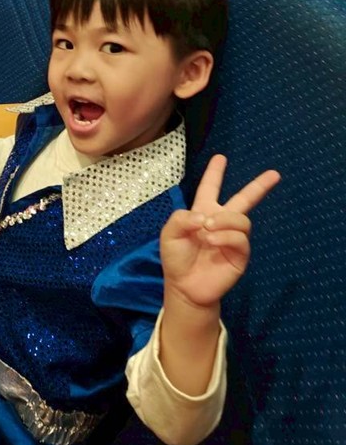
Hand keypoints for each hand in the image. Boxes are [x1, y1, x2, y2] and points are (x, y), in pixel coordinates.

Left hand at [161, 154, 279, 308]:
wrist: (185, 287)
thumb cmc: (176, 258)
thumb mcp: (170, 233)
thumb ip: (182, 218)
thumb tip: (206, 217)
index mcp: (203, 212)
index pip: (210, 188)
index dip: (214, 173)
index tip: (220, 157)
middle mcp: (221, 222)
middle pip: (244, 200)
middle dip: (259, 186)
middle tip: (274, 174)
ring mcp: (233, 238)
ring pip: (241, 219)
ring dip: (225, 220)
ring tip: (208, 228)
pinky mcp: (240, 255)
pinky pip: (240, 239)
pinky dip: (226, 236)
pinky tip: (212, 240)